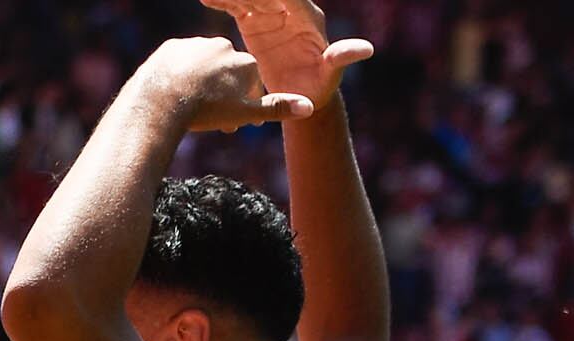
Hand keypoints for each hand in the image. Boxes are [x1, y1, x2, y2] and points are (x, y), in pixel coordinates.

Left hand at [148, 37, 317, 132]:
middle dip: (220, 94)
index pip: (249, 84)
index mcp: (245, 62)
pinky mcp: (171, 48)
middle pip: (224, 74)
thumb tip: (310, 107)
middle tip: (208, 119)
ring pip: (200, 67)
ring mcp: (196, 44)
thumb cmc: (206, 111)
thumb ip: (276, 108)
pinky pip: (176, 64)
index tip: (231, 126)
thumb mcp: (245, 113)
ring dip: (197, 84)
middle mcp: (224, 46)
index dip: (241, 106)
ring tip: (187, 108)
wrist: (160, 103)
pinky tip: (170, 94)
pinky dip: (175, 77)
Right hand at [209, 1, 373, 112]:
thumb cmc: (318, 89)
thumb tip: (366, 50)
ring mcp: (271, 17)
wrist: (301, 97)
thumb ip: (342, 58)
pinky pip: (238, 9)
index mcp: (308, 19)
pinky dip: (224, 3)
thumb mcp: (330, 75)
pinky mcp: (256, 25)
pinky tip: (206, 0)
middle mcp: (289, 13)